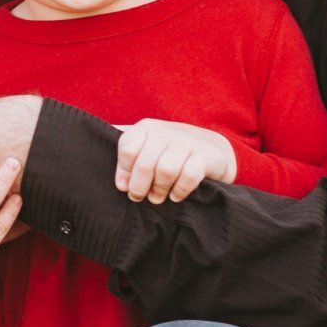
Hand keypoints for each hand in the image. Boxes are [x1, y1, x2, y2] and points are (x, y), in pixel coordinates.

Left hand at [115, 118, 236, 203]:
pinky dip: (179, 190)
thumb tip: (114, 175)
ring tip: (157, 198)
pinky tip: (175, 196)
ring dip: (159, 189)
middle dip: (139, 186)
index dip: (123, 171)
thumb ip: (128, 152)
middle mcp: (166, 132)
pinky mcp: (205, 157)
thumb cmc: (170, 151)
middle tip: (139, 198)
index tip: (123, 187)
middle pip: (145, 163)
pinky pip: (189, 176)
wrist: (212, 149)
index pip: (128, 147)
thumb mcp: (148, 144)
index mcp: (146, 128)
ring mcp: (187, 143)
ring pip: (166, 170)